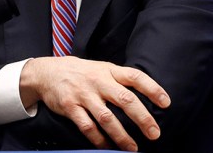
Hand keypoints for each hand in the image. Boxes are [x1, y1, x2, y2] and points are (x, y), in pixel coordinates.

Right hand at [20, 56, 170, 151]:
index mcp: (108, 70)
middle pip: (125, 99)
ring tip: (133, 148)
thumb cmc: (80, 72)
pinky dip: (98, 139)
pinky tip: (107, 147)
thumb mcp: (100, 68)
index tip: (166, 103)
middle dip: (142, 118)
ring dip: (122, 135)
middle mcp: (97, 81)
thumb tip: (146, 96)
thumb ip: (119, 79)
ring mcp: (83, 94)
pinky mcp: (70, 107)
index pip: (135, 77)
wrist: (46, 72)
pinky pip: (87, 127)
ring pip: (107, 118)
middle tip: (154, 133)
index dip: (152, 89)